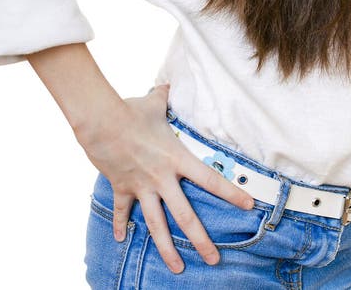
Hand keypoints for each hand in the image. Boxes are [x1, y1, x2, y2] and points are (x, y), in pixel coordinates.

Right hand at [74, 83, 255, 273]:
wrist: (101, 122)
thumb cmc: (131, 110)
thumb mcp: (155, 102)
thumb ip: (165, 96)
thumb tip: (169, 83)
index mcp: (177, 158)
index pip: (211, 179)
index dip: (231, 193)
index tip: (249, 206)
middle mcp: (162, 178)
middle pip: (186, 216)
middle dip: (201, 240)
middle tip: (214, 259)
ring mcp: (141, 186)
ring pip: (157, 225)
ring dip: (167, 249)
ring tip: (178, 268)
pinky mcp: (122, 188)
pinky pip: (122, 211)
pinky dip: (121, 225)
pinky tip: (122, 240)